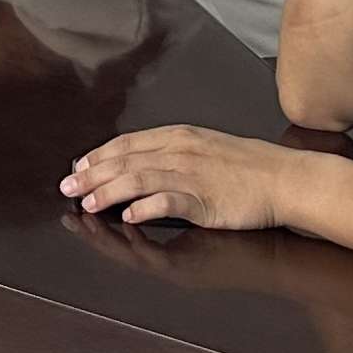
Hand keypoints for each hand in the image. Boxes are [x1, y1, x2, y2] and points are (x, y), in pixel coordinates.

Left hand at [61, 124, 298, 232]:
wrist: (285, 178)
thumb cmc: (248, 166)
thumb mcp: (204, 148)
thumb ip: (172, 153)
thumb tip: (139, 162)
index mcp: (178, 137)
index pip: (127, 144)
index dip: (98, 155)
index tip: (76, 166)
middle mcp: (179, 152)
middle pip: (125, 161)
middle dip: (91, 175)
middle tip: (67, 187)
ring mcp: (192, 175)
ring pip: (139, 179)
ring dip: (108, 191)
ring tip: (87, 203)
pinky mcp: (206, 200)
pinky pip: (169, 202)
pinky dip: (145, 208)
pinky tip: (128, 216)